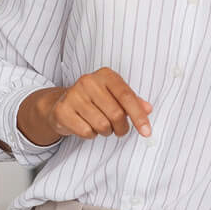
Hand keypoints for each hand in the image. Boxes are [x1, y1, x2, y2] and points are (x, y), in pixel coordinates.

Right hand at [18, 68, 150, 145]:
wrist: (62, 102)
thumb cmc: (94, 100)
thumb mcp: (114, 96)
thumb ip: (132, 101)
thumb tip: (148, 109)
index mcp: (105, 75)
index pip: (126, 96)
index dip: (139, 116)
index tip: (146, 132)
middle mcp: (88, 81)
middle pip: (116, 114)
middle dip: (122, 128)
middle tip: (119, 130)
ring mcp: (73, 95)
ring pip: (102, 125)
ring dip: (106, 132)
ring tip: (101, 126)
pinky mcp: (63, 110)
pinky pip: (86, 132)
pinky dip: (91, 135)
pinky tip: (87, 126)